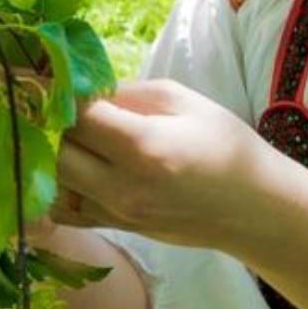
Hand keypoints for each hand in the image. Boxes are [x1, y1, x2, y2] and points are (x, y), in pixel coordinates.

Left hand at [51, 78, 273, 251]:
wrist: (254, 207)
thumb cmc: (227, 146)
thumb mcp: (185, 101)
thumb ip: (129, 93)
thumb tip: (86, 89)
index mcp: (144, 146)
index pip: (77, 116)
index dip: (63, 94)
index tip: (62, 80)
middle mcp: (122, 186)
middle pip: (56, 150)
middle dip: (54, 123)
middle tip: (64, 106)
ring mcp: (116, 213)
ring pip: (54, 181)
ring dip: (54, 154)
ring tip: (70, 134)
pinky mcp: (116, 228)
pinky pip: (64, 210)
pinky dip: (58, 188)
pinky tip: (74, 169)